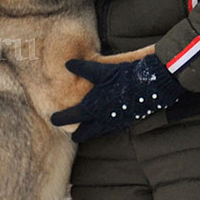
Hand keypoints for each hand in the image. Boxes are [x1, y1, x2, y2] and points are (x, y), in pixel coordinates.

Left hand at [50, 54, 183, 142]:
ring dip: (91, 133)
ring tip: (86, 133)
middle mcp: (101, 118)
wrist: (148, 85)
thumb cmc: (122, 77)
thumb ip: (82, 68)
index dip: (60, 119)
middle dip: (77, 134)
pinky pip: (111, 129)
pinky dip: (104, 130)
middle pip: (84, 132)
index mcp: (91, 107)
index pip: (70, 117)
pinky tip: (105, 126)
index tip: (52, 120)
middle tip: (72, 136)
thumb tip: (67, 63)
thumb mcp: (100, 70)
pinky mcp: (125, 121)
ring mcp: (114, 122)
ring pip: (98, 133)